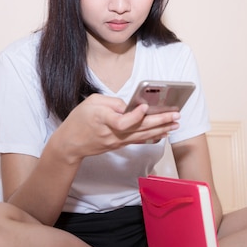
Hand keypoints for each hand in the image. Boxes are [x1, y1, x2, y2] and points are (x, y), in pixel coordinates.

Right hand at [49, 94, 179, 162]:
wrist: (70, 144)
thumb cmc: (79, 120)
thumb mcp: (91, 102)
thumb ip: (112, 102)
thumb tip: (130, 105)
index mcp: (104, 120)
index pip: (123, 122)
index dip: (136, 116)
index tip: (145, 107)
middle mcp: (113, 133)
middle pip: (140, 128)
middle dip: (160, 121)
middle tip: (176, 115)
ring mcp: (117, 141)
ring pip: (143, 135)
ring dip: (161, 129)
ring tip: (176, 124)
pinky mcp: (119, 144)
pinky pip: (139, 141)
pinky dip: (153, 136)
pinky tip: (164, 133)